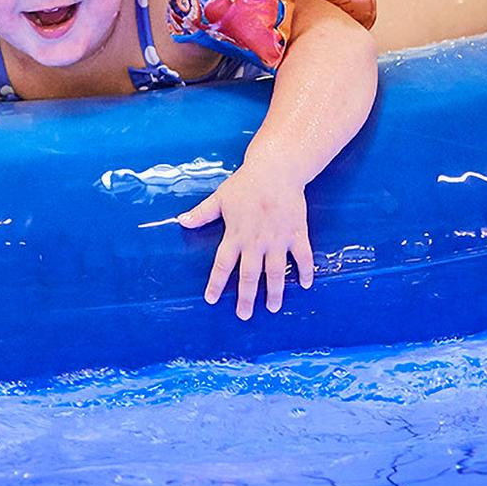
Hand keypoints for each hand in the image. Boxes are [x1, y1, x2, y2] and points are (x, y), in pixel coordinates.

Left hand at [176, 167, 313, 318]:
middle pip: (250, 276)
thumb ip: (202, 213)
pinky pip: (303, 257)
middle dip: (247, 298)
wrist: (277, 169)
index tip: (211, 299)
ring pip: (276, 272)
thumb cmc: (246, 183)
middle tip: (244, 315)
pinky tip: (305, 285)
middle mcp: (256, 241)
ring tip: (273, 308)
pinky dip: (304, 271)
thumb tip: (181, 221)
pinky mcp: (296, 234)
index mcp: (236, 234)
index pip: (223, 265)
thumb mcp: (220, 198)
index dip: (217, 283)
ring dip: (275, 292)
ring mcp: (278, 239)